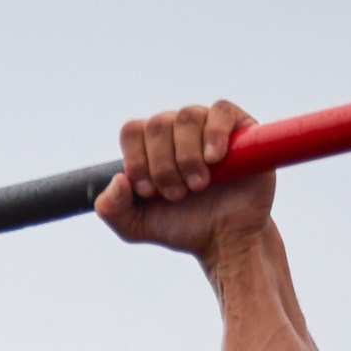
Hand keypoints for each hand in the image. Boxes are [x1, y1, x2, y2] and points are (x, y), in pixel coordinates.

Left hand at [94, 101, 274, 263]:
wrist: (225, 239)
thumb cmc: (183, 226)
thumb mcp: (136, 226)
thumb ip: (112, 209)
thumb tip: (118, 179)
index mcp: (150, 146)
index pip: (132, 131)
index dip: (137, 160)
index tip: (149, 192)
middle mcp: (177, 130)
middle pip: (158, 124)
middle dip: (163, 165)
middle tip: (177, 195)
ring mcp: (207, 125)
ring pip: (186, 117)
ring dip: (187, 156)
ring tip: (199, 185)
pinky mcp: (239, 127)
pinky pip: (221, 111)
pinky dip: (214, 133)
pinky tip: (214, 159)